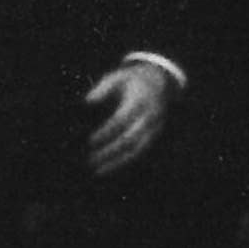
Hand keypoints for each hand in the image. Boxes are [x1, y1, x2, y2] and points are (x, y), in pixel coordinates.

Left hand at [83, 59, 173, 175]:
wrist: (161, 80)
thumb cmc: (133, 80)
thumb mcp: (117, 77)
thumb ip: (102, 89)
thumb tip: (87, 103)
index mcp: (140, 100)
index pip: (121, 120)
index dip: (106, 132)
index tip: (89, 141)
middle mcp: (150, 116)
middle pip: (129, 138)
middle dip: (109, 151)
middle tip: (89, 161)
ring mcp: (155, 126)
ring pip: (137, 149)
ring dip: (117, 161)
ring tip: (98, 170)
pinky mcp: (155, 134)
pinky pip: (141, 150)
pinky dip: (125, 161)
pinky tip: (110, 167)